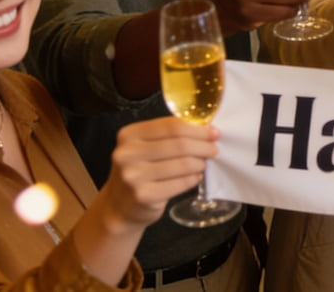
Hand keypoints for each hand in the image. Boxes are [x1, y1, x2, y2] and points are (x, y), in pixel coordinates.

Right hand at [101, 117, 217, 225]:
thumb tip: (205, 130)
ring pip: (183, 164)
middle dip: (203, 146)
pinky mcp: (143, 196)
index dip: (197, 129)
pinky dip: (193, 179)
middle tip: (214, 149)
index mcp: (129, 135)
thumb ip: (167, 136)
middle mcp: (127, 154)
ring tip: (203, 164)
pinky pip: (180, 184)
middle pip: (179, 144)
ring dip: (200, 163)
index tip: (213, 132)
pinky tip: (195, 177)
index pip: (171, 126)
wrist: (118, 206)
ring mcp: (133, 176)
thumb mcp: (144, 147)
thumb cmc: (139, 171)